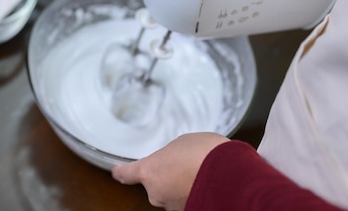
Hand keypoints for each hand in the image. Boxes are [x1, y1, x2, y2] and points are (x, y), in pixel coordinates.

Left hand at [111, 132, 228, 210]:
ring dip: (182, 186)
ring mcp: (173, 207)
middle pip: (155, 184)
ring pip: (172, 194)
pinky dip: (194, 193)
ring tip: (202, 172)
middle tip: (185, 163)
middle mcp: (157, 193)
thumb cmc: (206, 154)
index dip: (121, 171)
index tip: (116, 171)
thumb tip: (174, 161)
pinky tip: (208, 183)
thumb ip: (170, 154)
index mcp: (150, 171)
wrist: (232, 176)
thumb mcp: (182, 143)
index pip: (127, 173)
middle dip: (166, 176)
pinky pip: (186, 200)